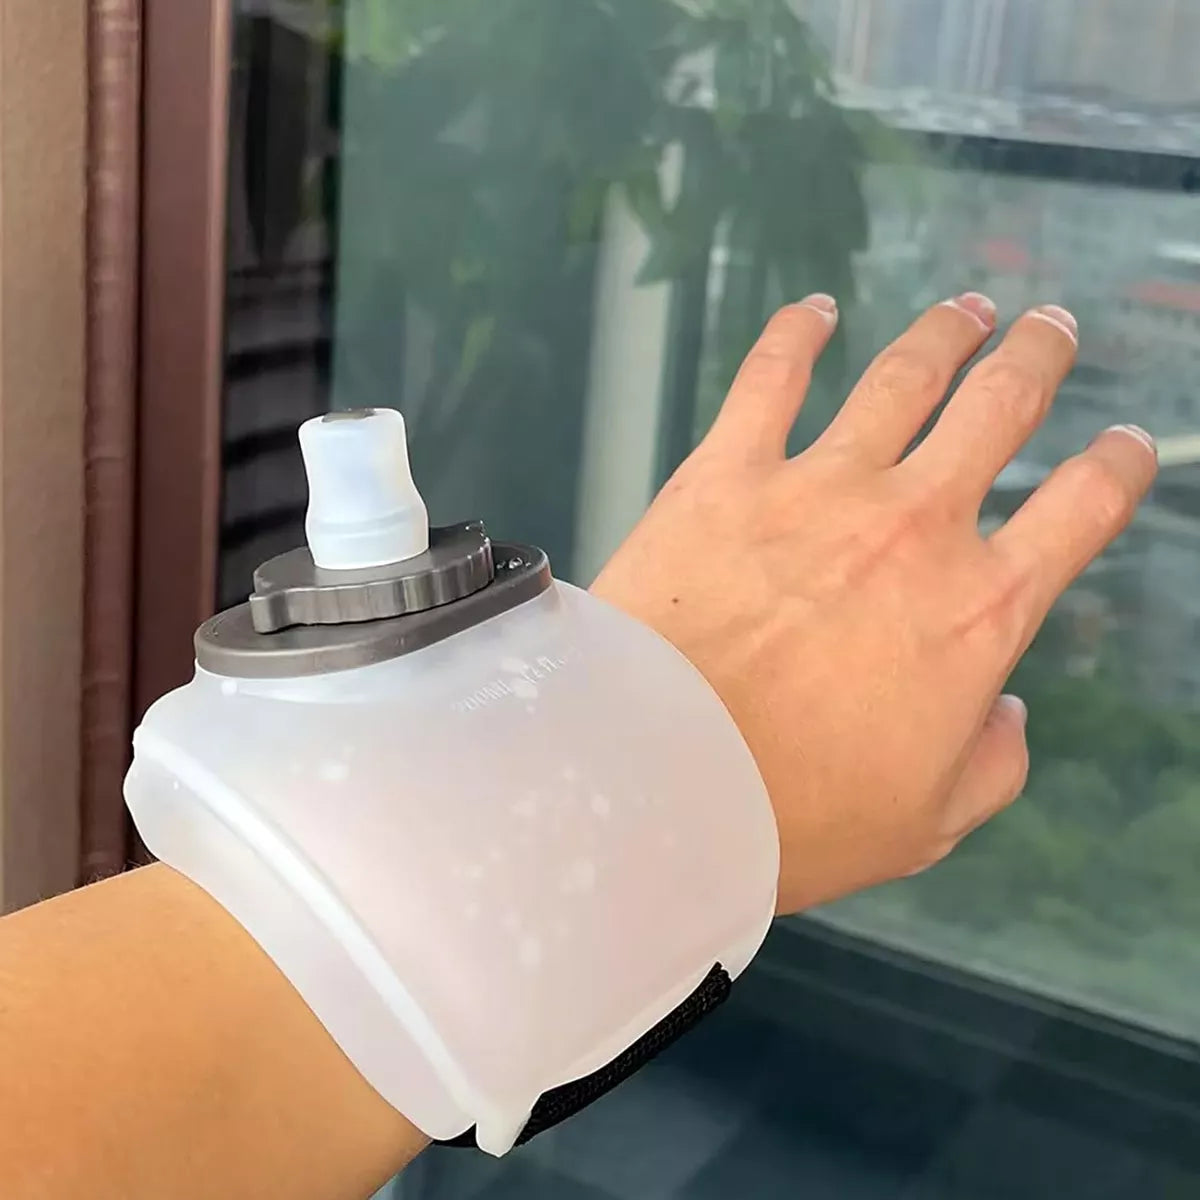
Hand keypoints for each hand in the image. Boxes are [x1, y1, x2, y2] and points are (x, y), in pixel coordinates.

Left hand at [591, 293, 1157, 913]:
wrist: (660, 778)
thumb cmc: (792, 814)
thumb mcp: (927, 822)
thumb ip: (992, 764)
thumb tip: (1006, 714)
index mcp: (978, 609)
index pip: (1082, 510)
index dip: (1117, 467)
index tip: (1125, 444)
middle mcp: (913, 526)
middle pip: (1000, 410)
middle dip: (1036, 360)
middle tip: (1050, 329)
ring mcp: (818, 487)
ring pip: (902, 378)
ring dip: (945, 334)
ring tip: (967, 309)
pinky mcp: (726, 473)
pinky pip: (770, 378)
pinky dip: (796, 335)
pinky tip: (815, 311)